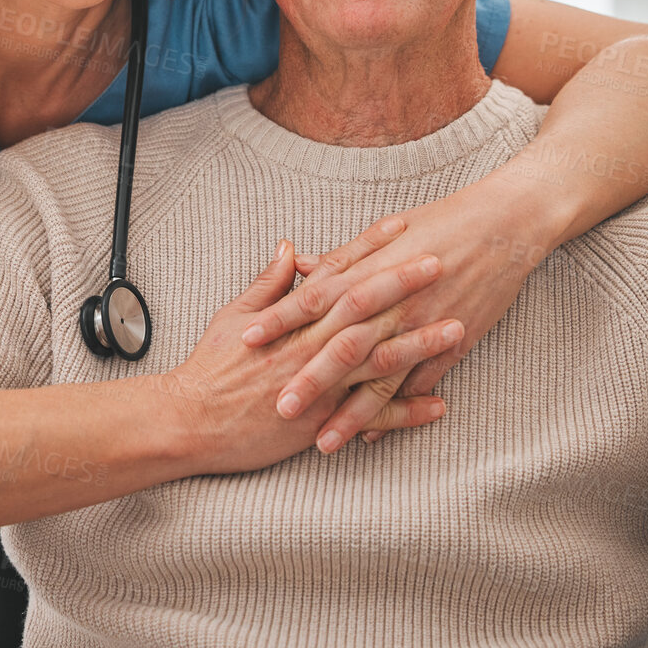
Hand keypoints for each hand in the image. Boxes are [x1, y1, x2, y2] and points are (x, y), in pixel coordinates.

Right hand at [170, 241, 461, 474]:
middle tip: (442, 261)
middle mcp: (309, 346)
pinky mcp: (321, 421)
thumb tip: (292, 249)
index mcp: (291, 318)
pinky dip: (407, 411)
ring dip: (419, 343)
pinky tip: (440, 404)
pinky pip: (372, 416)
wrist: (190, 421)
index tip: (402, 227)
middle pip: (365, 308)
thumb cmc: (210, 368)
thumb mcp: (234, 316)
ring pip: (378, 359)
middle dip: (405, 284)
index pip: (338, 273)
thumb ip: (268, 284)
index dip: (370, 249)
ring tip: (457, 327)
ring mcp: (319, 384)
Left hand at [240, 171, 554, 443]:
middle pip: (342, 346)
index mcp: (372, 271)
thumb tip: (299, 265)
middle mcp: (394, 303)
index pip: (314, 298)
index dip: (279, 319)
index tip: (246, 340)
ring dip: (351, 413)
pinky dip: (396, 413)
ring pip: (380, 378)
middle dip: (309, 380)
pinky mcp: (453, 346)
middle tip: (277, 409)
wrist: (505, 225)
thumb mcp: (387, 233)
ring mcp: (424, 327)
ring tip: (323, 443)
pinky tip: (373, 437)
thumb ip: (342, 257)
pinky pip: (419, 386)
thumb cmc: (442, 222)